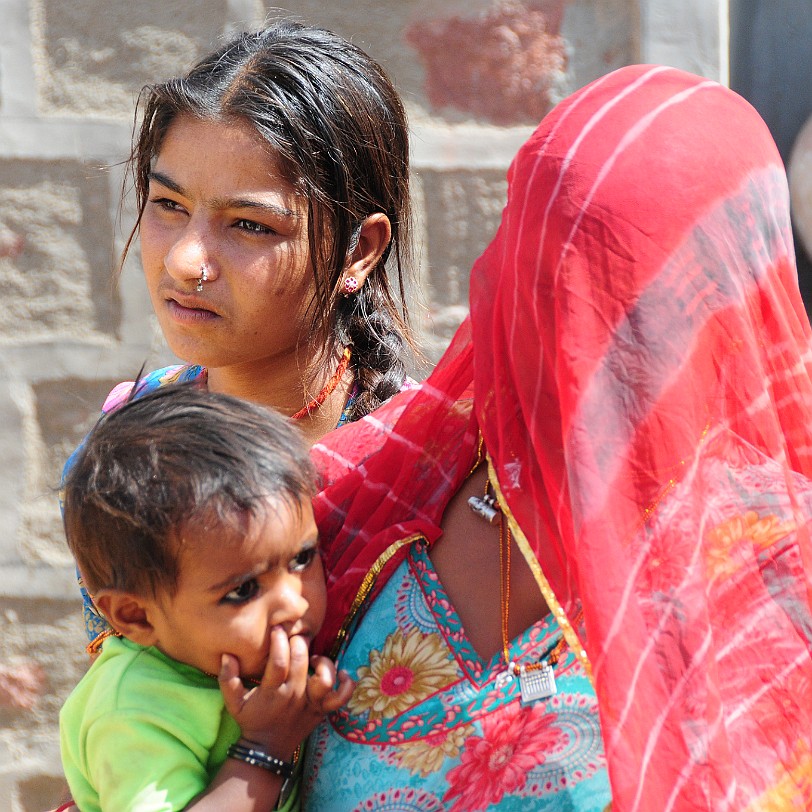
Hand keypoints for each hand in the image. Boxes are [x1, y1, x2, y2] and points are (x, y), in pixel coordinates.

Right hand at [217, 627, 352, 756]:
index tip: (277, 629)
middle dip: (298, 642)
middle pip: (301, 662)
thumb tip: (228, 655)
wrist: (267, 750)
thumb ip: (228, 679)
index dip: (279, 642)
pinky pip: (342, 697)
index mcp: (272, 692)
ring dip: (323, 661)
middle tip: (294, 636)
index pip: (279, 662)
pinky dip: (347, 684)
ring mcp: (311, 704)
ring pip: (325, 678)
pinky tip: (343, 673)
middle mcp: (294, 696)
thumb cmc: (251, 720)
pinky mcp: (322, 710)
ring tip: (313, 658)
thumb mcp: (233, 702)